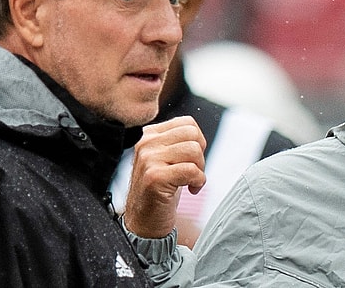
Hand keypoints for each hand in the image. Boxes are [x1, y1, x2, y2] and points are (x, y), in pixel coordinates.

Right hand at [123, 116, 205, 237]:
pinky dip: (198, 181)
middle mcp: (146, 144)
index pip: (187, 122)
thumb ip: (177, 142)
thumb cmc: (160, 191)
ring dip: (200, 169)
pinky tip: (191, 190)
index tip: (191, 160)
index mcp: (149, 135)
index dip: (198, 141)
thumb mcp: (166, 159)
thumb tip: (198, 134)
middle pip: (192, 134)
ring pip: (193, 150)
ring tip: (191, 181)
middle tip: (194, 172)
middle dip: (201, 155)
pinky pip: (191, 170)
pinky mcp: (155, 177)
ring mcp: (148, 160)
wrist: (144, 222)